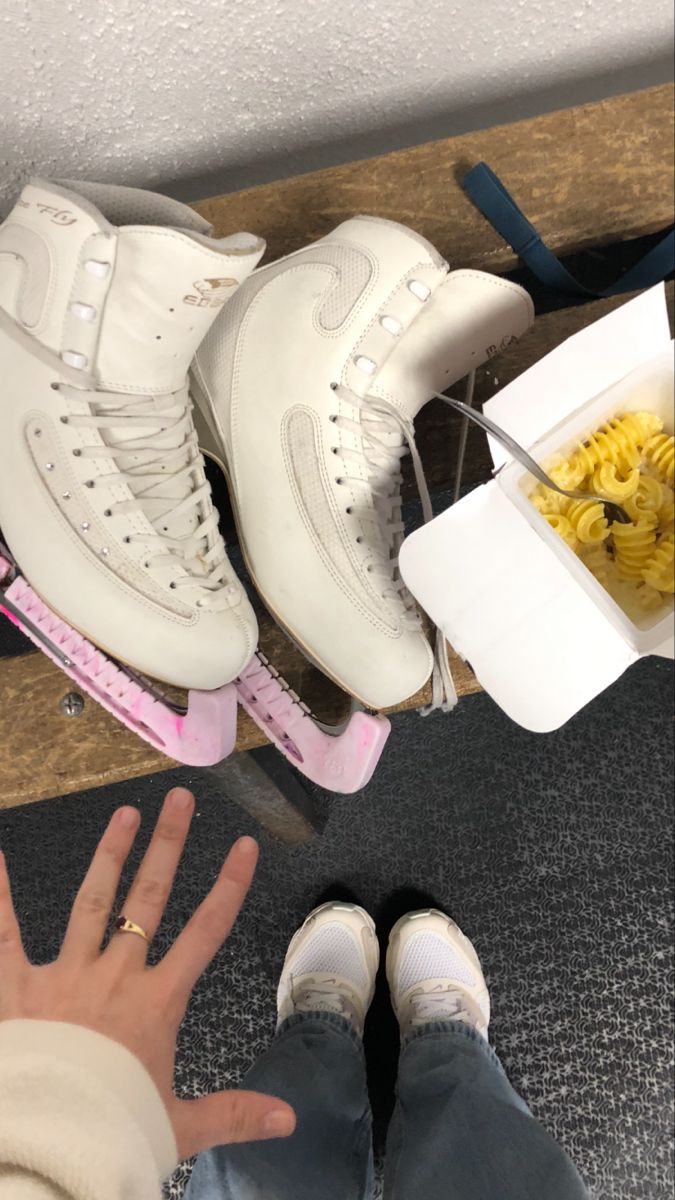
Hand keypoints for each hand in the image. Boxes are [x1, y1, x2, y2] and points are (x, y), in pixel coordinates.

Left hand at [0, 787, 295, 1159]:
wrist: (48, 1146)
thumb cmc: (112, 1132)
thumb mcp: (178, 1126)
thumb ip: (233, 1113)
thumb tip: (288, 1117)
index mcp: (156, 1003)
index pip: (205, 933)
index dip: (228, 887)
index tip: (244, 846)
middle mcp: (115, 977)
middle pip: (148, 900)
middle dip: (168, 847)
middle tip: (179, 800)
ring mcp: (65, 976)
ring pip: (92, 902)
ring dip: (110, 855)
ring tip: (125, 813)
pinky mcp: (17, 988)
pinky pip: (4, 934)